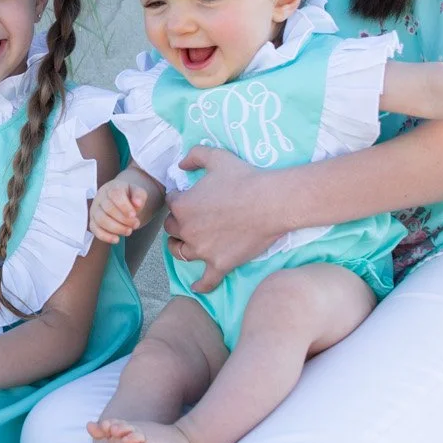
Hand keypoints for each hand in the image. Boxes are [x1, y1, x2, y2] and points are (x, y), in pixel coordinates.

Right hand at [89, 175, 147, 243]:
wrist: (118, 199)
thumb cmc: (127, 196)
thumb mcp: (136, 191)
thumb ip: (139, 195)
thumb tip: (138, 203)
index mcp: (112, 188)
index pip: (115, 194)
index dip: (124, 206)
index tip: (134, 215)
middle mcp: (100, 198)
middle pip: (108, 209)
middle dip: (124, 220)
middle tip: (136, 224)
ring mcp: (94, 210)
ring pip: (101, 220)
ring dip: (116, 228)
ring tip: (129, 231)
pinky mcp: (92, 221)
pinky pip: (95, 230)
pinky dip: (105, 236)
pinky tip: (116, 239)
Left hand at [163, 145, 286, 292]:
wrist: (272, 202)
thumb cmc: (245, 178)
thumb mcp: (217, 157)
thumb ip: (194, 155)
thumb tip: (181, 164)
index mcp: (182, 205)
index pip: (170, 204)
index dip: (178, 200)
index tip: (187, 199)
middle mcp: (187, 230)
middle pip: (171, 230)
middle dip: (177, 224)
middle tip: (188, 221)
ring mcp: (202, 250)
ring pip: (180, 253)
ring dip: (181, 248)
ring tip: (184, 246)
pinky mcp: (220, 264)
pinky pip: (205, 281)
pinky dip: (200, 285)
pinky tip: (196, 287)